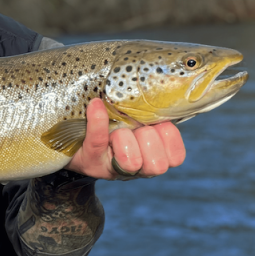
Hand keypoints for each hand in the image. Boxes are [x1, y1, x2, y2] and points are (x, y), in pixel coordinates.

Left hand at [66, 99, 185, 179]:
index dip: (169, 138)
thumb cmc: (118, 122)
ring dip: (125, 140)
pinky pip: (97, 141)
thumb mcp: (141, 116)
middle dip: (147, 139)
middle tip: (134, 128)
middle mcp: (137, 169)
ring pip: (132, 161)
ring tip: (116, 131)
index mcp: (155, 156)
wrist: (78, 138)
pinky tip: (96, 105)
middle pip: (158, 163)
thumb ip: (155, 109)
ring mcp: (114, 169)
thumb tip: (166, 86)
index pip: (176, 158)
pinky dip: (98, 122)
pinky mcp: (91, 162)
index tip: (158, 125)